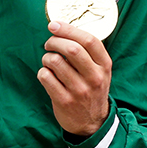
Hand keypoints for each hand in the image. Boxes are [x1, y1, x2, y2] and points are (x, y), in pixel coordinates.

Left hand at [38, 20, 111, 136]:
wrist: (92, 123)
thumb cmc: (93, 89)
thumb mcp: (100, 71)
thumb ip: (88, 52)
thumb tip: (63, 29)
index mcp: (104, 66)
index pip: (89, 40)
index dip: (69, 29)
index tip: (54, 25)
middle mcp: (94, 77)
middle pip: (71, 49)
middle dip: (54, 41)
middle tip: (49, 43)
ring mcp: (79, 90)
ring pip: (55, 62)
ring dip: (47, 57)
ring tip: (49, 61)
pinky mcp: (64, 101)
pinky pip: (46, 77)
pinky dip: (43, 72)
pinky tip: (47, 75)